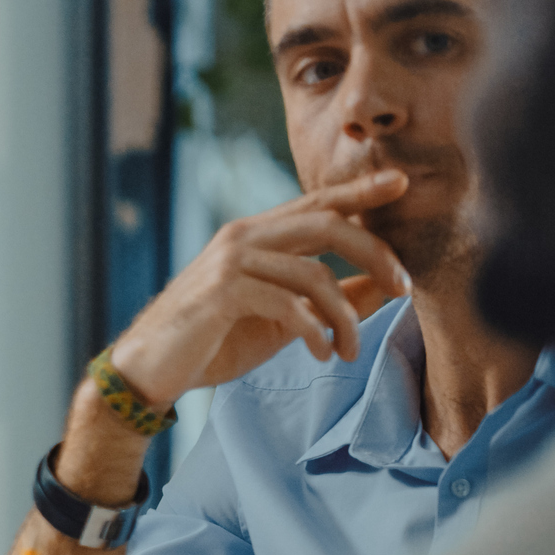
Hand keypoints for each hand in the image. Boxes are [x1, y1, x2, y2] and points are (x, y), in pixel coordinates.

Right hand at [107, 171, 413, 411]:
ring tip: (349, 350)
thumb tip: (383, 288)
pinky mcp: (222, 293)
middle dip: (376, 253)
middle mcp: (242, 238)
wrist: (148, 370)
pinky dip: (315, 332)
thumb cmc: (212, 343)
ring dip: (345, 317)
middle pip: (327, 224)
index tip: (401, 183)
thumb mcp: (281, 321)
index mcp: (255, 236)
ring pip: (314, 274)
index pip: (316, 205)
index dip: (360, 192)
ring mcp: (230, 263)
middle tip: (406, 288)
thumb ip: (327, 300)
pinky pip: (289, 305)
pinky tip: (320, 353)